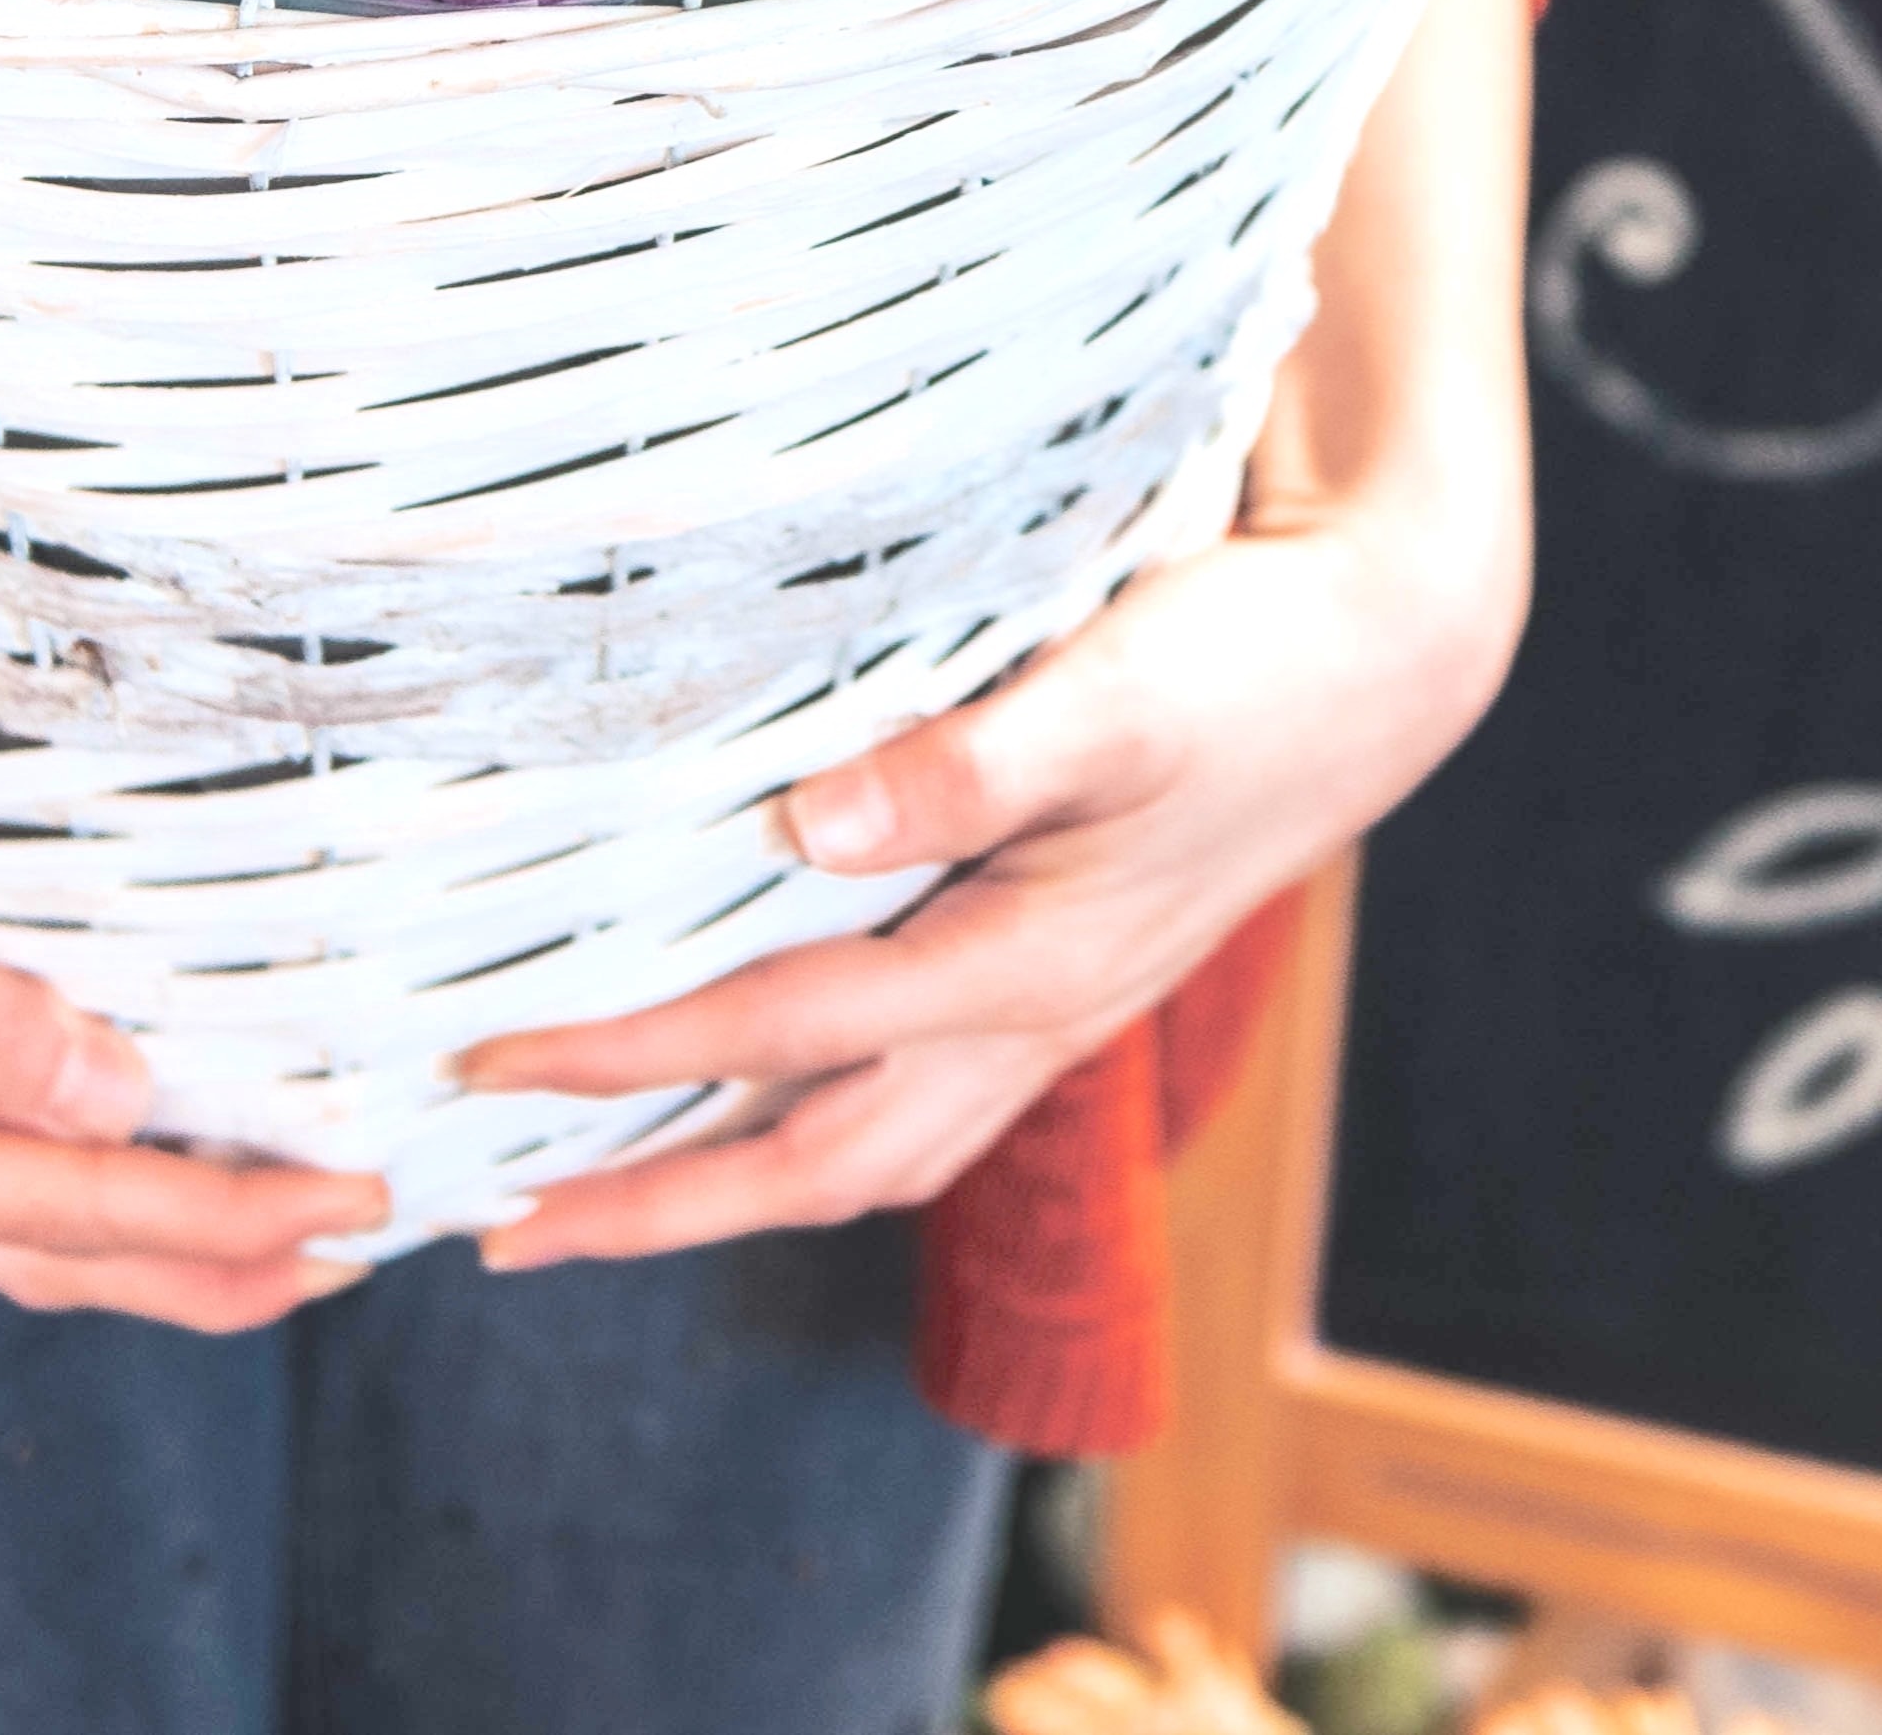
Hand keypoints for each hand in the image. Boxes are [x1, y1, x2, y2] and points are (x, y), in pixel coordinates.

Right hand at [0, 641, 391, 1329]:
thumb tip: (114, 1105)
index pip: (73, 1212)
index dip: (226, 1217)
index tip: (357, 1207)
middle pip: (56, 1255)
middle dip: (213, 1265)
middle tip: (362, 1252)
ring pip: (19, 1226)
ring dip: (153, 1239)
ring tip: (280, 1237)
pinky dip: (78, 1181)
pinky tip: (132, 1154)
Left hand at [464, 0, 1537, 1264]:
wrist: (1392, 656)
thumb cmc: (1251, 660)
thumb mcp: (1118, 692)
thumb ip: (969, 760)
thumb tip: (807, 821)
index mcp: (1029, 963)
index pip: (781, 1034)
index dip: (628, 1058)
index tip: (490, 1061)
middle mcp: (1036, 1020)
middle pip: (815, 1163)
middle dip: (653, 1204)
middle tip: (501, 1225)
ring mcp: (1060, 1015)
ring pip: (870, 1154)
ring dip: (729, 1187)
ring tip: (604, 1199)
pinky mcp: (1072, 981)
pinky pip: (920, 1108)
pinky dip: (819, 1131)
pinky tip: (770, 1102)